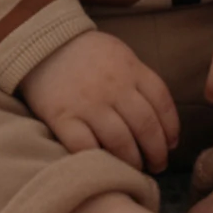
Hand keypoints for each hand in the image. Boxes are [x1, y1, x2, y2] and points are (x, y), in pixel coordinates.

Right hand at [19, 31, 179, 172]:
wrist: (42, 43)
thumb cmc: (87, 53)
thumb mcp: (121, 55)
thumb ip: (139, 82)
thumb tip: (161, 121)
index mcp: (131, 69)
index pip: (162, 103)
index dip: (170, 129)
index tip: (170, 145)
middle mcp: (114, 87)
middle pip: (146, 127)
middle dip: (156, 152)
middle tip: (157, 166)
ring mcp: (88, 103)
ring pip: (120, 142)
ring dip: (133, 162)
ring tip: (135, 169)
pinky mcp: (62, 117)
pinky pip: (85, 147)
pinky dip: (98, 160)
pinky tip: (105, 166)